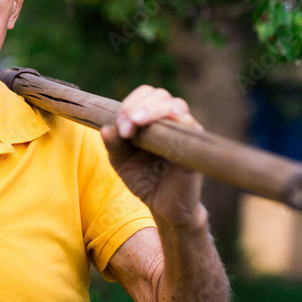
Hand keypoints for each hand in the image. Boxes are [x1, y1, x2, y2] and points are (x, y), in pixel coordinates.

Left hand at [100, 85, 207, 228]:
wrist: (163, 206)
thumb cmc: (144, 179)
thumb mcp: (121, 161)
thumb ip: (113, 144)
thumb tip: (106, 127)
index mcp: (153, 120)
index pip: (146, 95)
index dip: (130, 103)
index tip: (119, 123)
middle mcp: (172, 122)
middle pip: (160, 95)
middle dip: (138, 106)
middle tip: (125, 127)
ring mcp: (186, 133)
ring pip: (176, 106)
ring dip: (152, 111)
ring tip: (134, 125)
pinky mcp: (195, 148)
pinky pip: (191, 128)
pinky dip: (174, 124)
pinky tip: (156, 134)